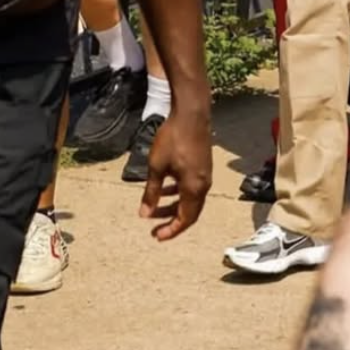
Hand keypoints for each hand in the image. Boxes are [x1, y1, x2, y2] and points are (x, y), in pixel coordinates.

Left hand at [139, 100, 212, 242]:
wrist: (191, 113)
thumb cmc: (173, 138)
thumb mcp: (156, 167)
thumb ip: (151, 193)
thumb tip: (144, 214)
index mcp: (193, 188)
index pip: (185, 219)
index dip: (171, 231)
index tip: (156, 236)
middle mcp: (203, 185)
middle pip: (190, 212)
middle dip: (171, 221)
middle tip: (155, 228)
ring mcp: (205, 175)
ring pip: (190, 200)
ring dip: (173, 206)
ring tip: (155, 208)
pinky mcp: (203, 165)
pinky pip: (192, 187)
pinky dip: (179, 193)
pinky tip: (166, 186)